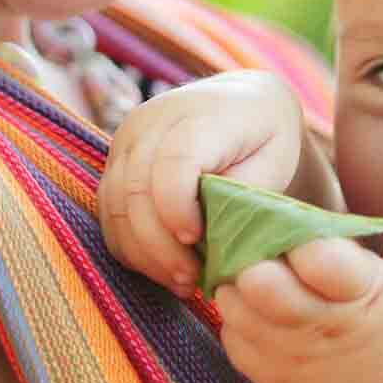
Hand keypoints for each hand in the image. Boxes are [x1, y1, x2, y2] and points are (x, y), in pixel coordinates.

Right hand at [99, 70, 304, 297]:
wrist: (245, 102)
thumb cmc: (267, 136)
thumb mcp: (274, 160)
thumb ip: (241, 193)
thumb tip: (210, 237)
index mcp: (201, 115)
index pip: (172, 163)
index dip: (176, 208)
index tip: (196, 239)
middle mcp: (153, 121)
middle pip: (136, 190)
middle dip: (160, 245)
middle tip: (190, 278)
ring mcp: (127, 139)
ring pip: (114, 206)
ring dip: (143, 252)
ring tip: (180, 279)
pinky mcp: (115, 160)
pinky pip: (108, 212)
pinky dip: (130, 246)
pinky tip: (161, 266)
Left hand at [214, 168, 382, 382]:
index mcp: (367, 292)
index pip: (314, 255)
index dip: (299, 236)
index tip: (302, 230)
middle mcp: (324, 327)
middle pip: (260, 282)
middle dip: (257, 255)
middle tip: (268, 247)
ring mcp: (294, 358)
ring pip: (235, 308)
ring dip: (240, 284)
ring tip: (261, 273)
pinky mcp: (274, 381)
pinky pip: (232, 339)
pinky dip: (237, 319)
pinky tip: (259, 308)